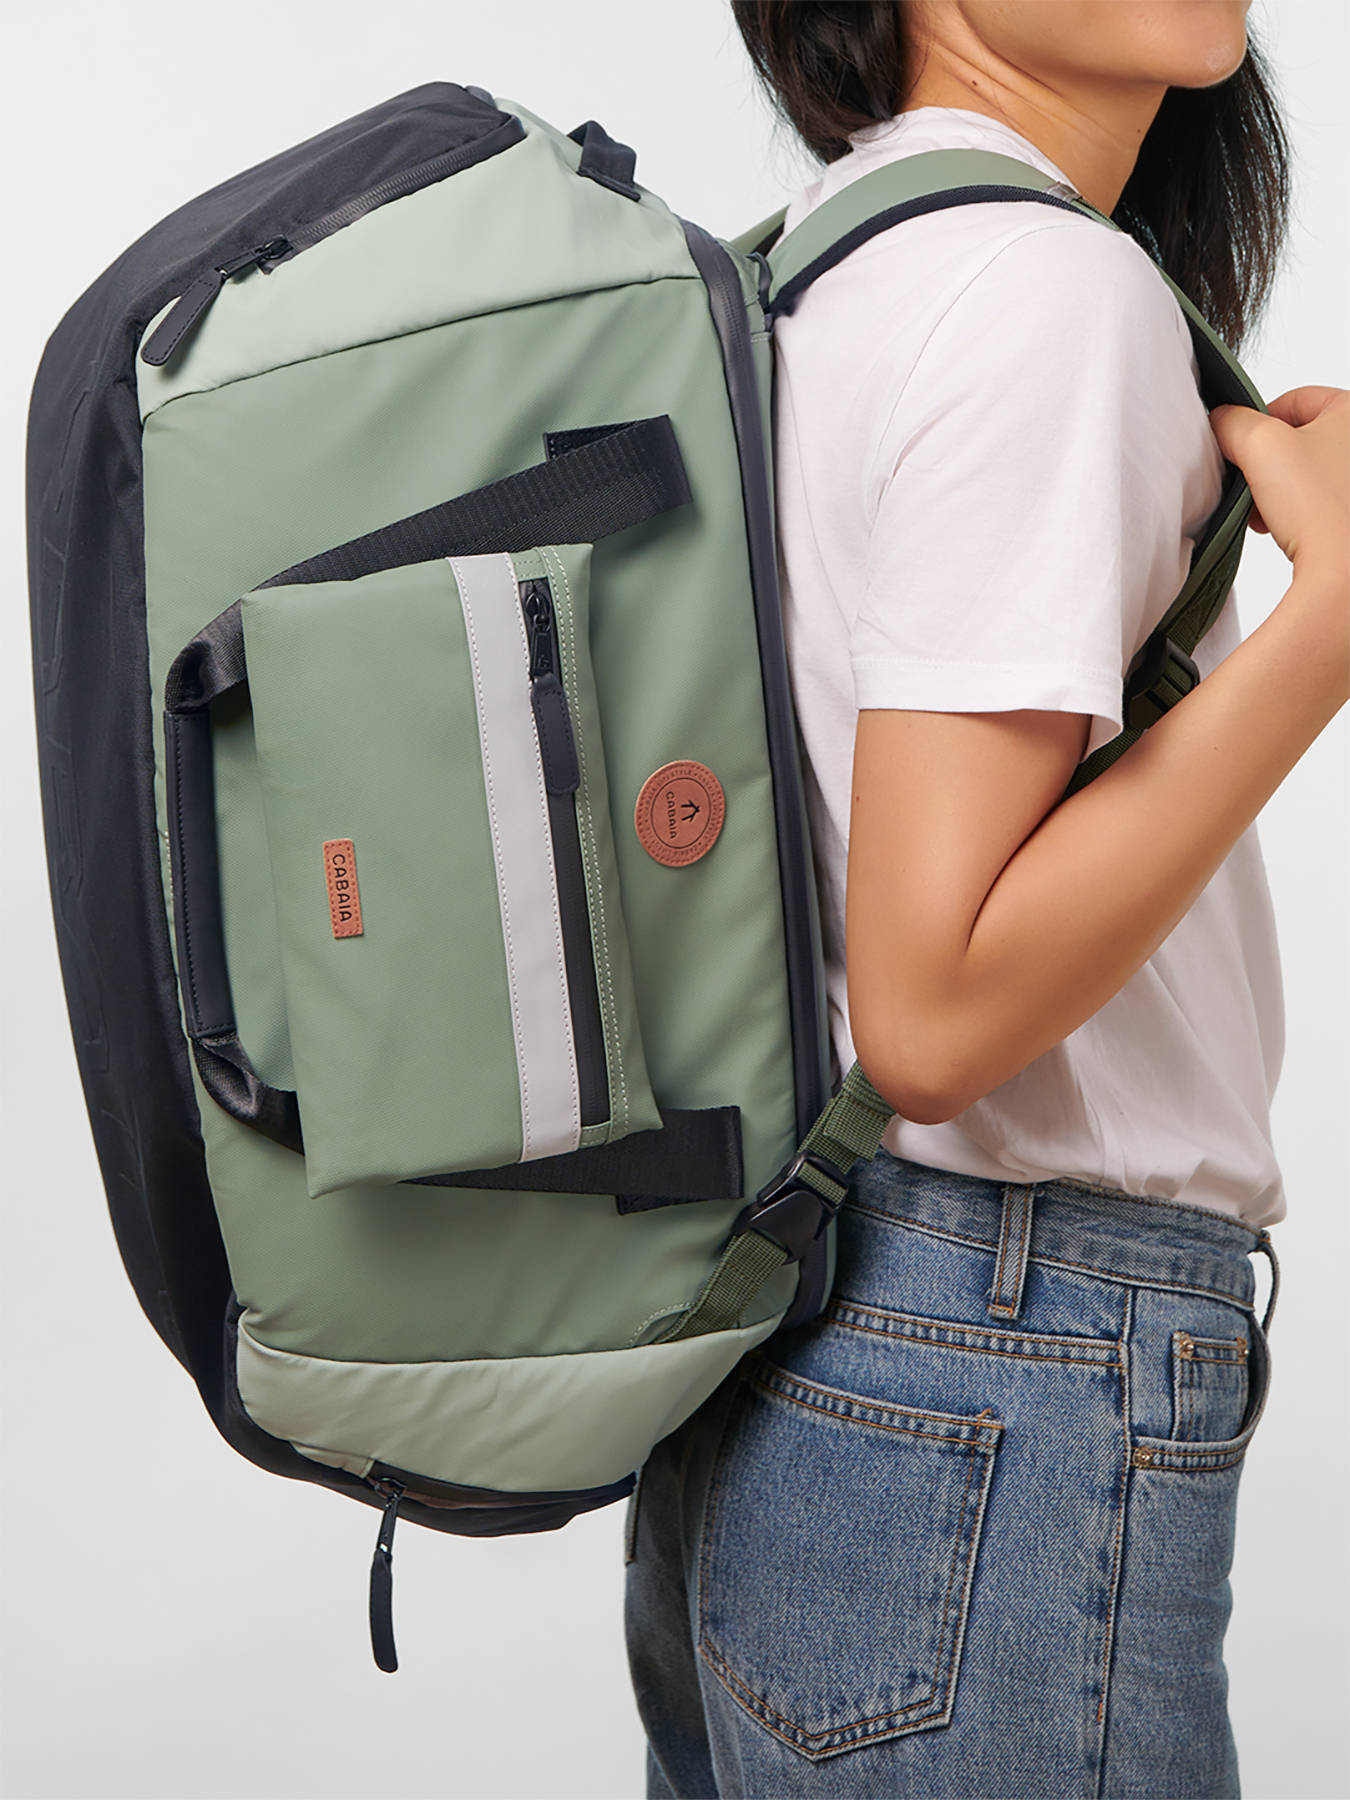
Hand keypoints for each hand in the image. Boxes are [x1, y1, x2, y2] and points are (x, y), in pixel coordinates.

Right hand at [1211, 386, 1348, 584]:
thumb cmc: (1320, 507)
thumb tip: (1219, 423)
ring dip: (1278, 493)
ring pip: (1306, 475)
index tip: (1243, 451)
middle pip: (1299, 440)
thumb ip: (1231, 422)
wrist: (1344, 573)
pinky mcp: (1349, 517)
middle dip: (1267, 466)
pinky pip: (1318, 503)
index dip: (1259, 423)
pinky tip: (1288, 532)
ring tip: (1269, 515)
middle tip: (1254, 488)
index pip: (1294, 399)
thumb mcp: (1260, 445)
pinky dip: (1297, 515)